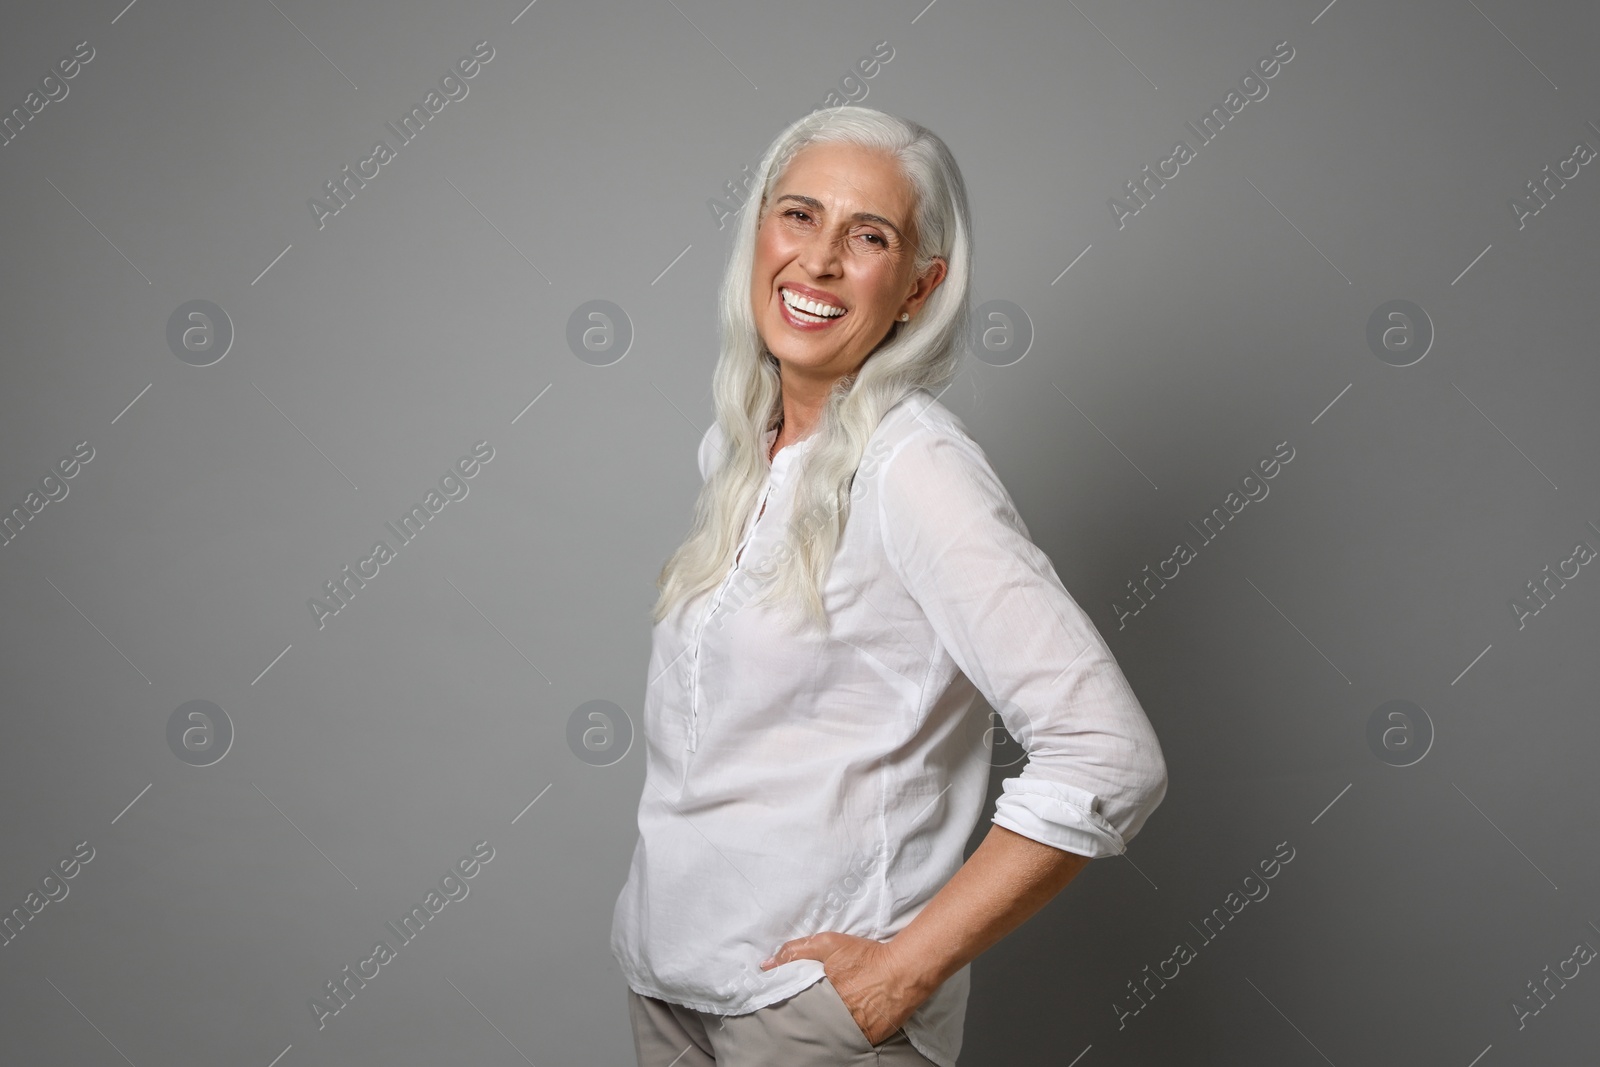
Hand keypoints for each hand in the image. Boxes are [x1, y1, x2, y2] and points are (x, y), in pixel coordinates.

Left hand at [759, 931, 929, 1045]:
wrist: (904, 971)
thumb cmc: (865, 956)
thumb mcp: (828, 943)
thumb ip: (795, 951)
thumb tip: (766, 965)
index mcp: (819, 996)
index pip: (793, 1007)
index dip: (788, 1006)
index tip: (780, 1005)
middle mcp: (833, 1017)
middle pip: (810, 1022)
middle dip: (805, 1017)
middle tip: (804, 1012)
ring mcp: (851, 1030)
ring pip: (829, 1032)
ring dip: (824, 1026)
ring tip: (826, 1017)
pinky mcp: (867, 1039)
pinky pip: (849, 1040)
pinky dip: (845, 1034)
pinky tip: (846, 1023)